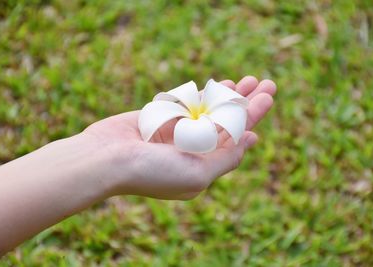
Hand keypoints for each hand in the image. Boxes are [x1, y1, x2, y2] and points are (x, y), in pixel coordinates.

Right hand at [83, 76, 275, 199]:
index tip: (266, 101)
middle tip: (267, 84)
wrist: (106, 159)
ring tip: (248, 80)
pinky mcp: (160, 117)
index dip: (252, 119)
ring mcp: (176, 132)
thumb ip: (227, 159)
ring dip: (228, 95)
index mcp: (203, 166)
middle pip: (226, 123)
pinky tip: (217, 84)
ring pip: (209, 110)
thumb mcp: (198, 174)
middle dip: (247, 103)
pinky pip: (186, 102)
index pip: (234, 139)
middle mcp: (192, 150)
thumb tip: (250, 141)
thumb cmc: (153, 171)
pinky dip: (201, 93)